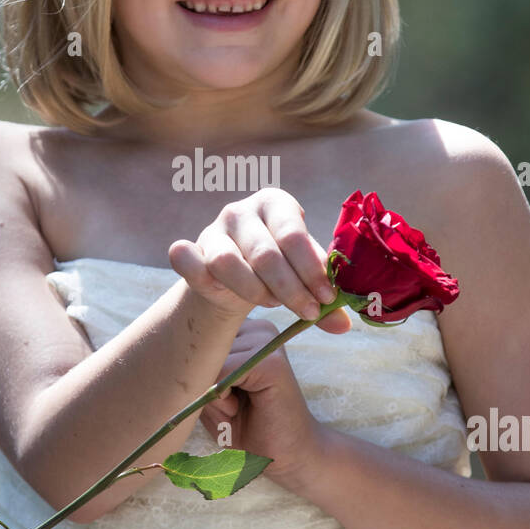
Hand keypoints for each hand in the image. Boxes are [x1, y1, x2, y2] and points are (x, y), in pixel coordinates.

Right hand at [169, 188, 352, 333]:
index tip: (327, 299)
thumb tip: (343, 325)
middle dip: (291, 289)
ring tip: (274, 303)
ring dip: (255, 291)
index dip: (311, 271)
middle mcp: (241, 210)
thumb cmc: (280, 269)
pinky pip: (186, 261)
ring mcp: (212, 229)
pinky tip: (224, 296)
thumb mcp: (305, 274)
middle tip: (308, 312)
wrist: (238, 279)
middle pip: (265, 253)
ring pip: (227, 263)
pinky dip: (201, 278)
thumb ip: (322, 294)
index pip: (293, 235)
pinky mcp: (189, 250)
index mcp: (276, 203)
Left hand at [198, 317, 326, 496]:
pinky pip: (223, 371)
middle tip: (232, 406)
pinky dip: (222, 398)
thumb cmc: (243, 427)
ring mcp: (268, 341)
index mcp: (244, 332)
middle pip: (203, 346)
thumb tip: (179, 351)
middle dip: (207, 383)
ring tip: (238, 407)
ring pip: (210, 359)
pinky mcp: (272, 362)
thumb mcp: (209, 392)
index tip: (224, 395)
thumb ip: (197, 368)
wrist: (284, 457)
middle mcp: (258, 328)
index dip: (200, 373)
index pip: (198, 337)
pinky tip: (241, 409)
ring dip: (215, 393)